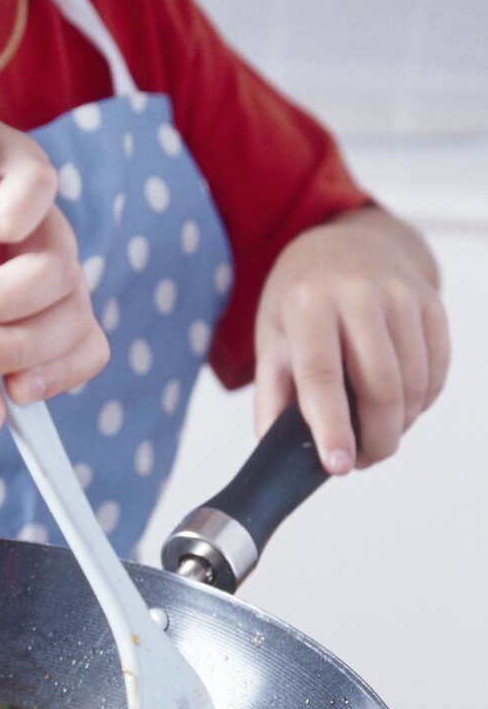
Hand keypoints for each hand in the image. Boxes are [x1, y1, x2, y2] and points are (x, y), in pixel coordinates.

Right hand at [0, 106, 108, 434]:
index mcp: (26, 306)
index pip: (79, 343)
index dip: (60, 372)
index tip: (16, 391)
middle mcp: (36, 256)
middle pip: (71, 313)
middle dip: (15, 346)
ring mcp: (22, 205)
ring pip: (60, 264)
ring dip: (1, 298)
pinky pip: (40, 186)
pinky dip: (13, 218)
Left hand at [253, 205, 449, 471]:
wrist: (346, 243)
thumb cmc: (302, 301)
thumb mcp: (272, 338)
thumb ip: (271, 394)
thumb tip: (273, 447)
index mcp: (309, 305)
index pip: (322, 375)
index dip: (332, 426)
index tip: (338, 465)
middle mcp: (359, 294)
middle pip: (380, 387)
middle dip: (376, 439)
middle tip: (361, 462)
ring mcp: (401, 295)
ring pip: (414, 383)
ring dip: (399, 425)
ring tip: (376, 437)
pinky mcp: (431, 303)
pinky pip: (436, 369)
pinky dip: (421, 402)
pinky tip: (400, 408)